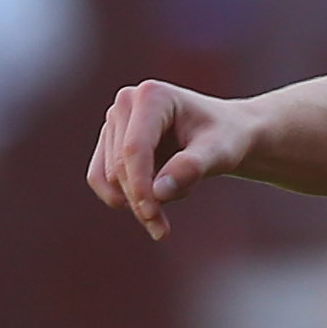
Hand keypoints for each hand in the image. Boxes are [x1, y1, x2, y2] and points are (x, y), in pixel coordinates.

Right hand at [87, 79, 260, 241]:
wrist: (225, 134)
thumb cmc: (226, 139)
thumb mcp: (221, 153)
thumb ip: (192, 168)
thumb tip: (158, 192)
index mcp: (152, 96)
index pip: (134, 149)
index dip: (140, 186)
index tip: (152, 217)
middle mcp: (126, 102)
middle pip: (120, 165)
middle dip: (140, 201)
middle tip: (162, 230)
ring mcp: (114, 120)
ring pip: (109, 175)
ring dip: (140, 199)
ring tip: (180, 193)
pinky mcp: (109, 140)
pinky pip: (100, 178)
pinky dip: (122, 198)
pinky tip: (151, 207)